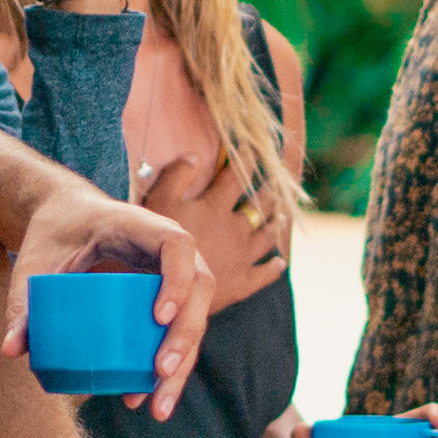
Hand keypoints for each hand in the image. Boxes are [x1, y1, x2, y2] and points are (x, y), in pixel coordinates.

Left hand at [0, 189, 217, 418]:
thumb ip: (22, 300)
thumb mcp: (34, 261)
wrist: (66, 215)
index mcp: (140, 225)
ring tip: (158, 406)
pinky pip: (180, 327)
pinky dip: (170, 363)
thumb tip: (11, 350)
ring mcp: (175, 270)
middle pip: (199, 287)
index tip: (158, 317)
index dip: (176, 280)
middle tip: (159, 372)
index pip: (176, 245)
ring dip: (184, 362)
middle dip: (185, 335)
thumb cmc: (53, 232)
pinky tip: (147, 397)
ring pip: (196, 314)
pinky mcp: (169, 293)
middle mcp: (167, 247)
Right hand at [137, 148, 289, 300]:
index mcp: (216, 206)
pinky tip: (279, 262)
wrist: (165, 288)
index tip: (252, 149)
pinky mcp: (241, 283)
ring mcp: (242, 257)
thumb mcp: (159, 202)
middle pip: (259, 206)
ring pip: (266, 237)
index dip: (245, 160)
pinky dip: (273, 267)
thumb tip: (193, 156)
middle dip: (267, 193)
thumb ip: (176, 177)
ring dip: (274, 225)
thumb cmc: (157, 243)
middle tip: (275, 185)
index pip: (236, 177)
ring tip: (280, 217)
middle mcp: (235, 229)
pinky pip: (264, 274)